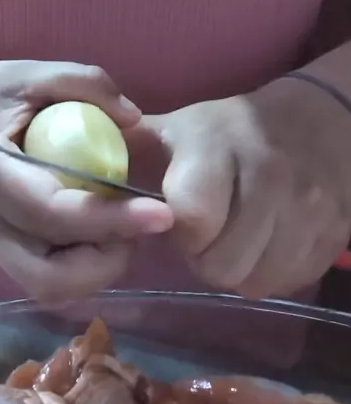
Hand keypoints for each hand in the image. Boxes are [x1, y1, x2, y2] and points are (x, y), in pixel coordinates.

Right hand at [0, 61, 171, 300]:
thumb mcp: (27, 72)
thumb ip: (85, 84)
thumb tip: (137, 121)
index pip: (51, 212)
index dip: (111, 219)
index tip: (162, 213)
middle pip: (49, 276)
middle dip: (106, 258)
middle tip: (136, 219)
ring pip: (48, 286)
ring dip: (96, 267)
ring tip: (119, 224)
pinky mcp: (1, 248)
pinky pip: (45, 275)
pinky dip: (82, 263)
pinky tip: (97, 227)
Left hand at [144, 78, 350, 296]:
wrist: (318, 122)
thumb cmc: (230, 130)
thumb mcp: (177, 128)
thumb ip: (128, 151)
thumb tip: (78, 172)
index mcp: (218, 144)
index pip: (192, 219)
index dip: (178, 232)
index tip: (176, 220)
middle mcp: (270, 174)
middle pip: (223, 264)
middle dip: (204, 257)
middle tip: (206, 235)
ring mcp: (309, 206)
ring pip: (257, 281)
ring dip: (238, 269)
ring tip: (234, 238)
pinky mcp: (334, 233)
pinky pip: (289, 281)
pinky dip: (270, 271)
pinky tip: (264, 243)